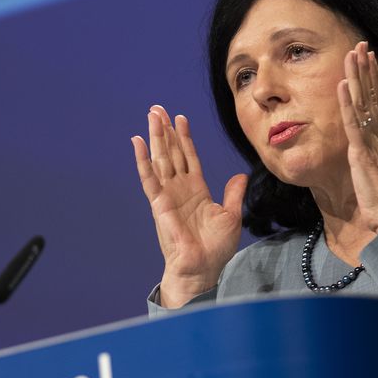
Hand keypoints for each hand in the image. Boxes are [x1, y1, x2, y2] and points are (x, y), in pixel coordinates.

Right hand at [132, 105, 247, 307]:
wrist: (202, 268)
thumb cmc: (215, 249)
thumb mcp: (231, 216)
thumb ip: (232, 194)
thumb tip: (240, 176)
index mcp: (196, 190)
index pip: (189, 157)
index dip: (185, 138)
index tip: (181, 118)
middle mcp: (180, 189)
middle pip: (171, 152)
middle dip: (165, 130)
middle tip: (158, 109)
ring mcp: (168, 194)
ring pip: (160, 158)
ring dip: (155, 137)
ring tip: (151, 115)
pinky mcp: (159, 203)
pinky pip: (149, 177)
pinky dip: (142, 159)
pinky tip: (137, 142)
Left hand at [337, 42, 377, 232]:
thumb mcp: (373, 175)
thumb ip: (370, 160)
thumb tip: (365, 153)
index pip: (376, 101)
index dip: (373, 79)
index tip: (370, 58)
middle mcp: (376, 135)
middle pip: (371, 94)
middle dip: (366, 68)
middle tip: (363, 43)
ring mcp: (369, 140)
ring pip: (362, 101)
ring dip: (358, 76)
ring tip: (354, 52)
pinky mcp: (361, 150)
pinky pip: (352, 121)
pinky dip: (348, 101)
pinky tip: (343, 83)